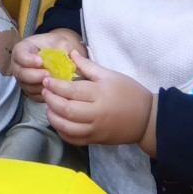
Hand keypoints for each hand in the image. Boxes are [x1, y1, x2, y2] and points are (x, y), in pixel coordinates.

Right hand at [13, 28, 84, 99]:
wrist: (62, 54)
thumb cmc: (59, 46)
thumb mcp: (61, 41)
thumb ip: (61, 47)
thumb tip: (68, 56)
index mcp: (23, 49)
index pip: (19, 54)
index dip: (27, 59)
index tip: (40, 61)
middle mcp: (19, 65)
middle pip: (20, 73)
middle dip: (34, 75)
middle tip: (48, 74)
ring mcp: (24, 79)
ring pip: (27, 86)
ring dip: (40, 86)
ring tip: (54, 83)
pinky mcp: (31, 90)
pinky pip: (34, 95)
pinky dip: (44, 94)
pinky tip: (54, 90)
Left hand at [42, 52, 156, 149]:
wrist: (147, 119)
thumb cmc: (129, 93)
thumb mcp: (110, 75)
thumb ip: (88, 66)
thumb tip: (71, 53)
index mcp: (100, 94)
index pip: (71, 91)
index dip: (55, 86)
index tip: (46, 80)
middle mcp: (96, 114)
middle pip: (66, 110)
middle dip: (51, 101)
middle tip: (45, 92)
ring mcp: (95, 130)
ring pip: (67, 127)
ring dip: (53, 117)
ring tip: (49, 107)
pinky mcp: (96, 140)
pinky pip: (74, 140)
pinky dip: (62, 132)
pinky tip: (58, 122)